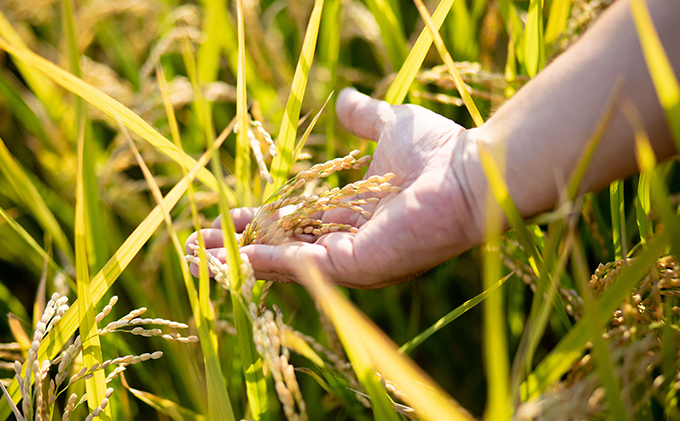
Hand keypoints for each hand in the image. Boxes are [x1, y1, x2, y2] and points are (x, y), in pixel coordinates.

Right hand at [186, 88, 483, 287]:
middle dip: (238, 249)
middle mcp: (350, 243)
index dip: (259, 222)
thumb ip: (363, 119)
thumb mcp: (390, 126)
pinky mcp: (358, 265)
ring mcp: (353, 259)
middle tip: (194, 249)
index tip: (225, 218)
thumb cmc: (439, 151)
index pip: (295, 223)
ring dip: (240, 261)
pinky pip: (303, 267)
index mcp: (354, 215)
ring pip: (285, 264)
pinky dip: (266, 264)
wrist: (470, 171)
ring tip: (195, 259)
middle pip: (282, 249)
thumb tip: (343, 99)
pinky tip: (232, 260)